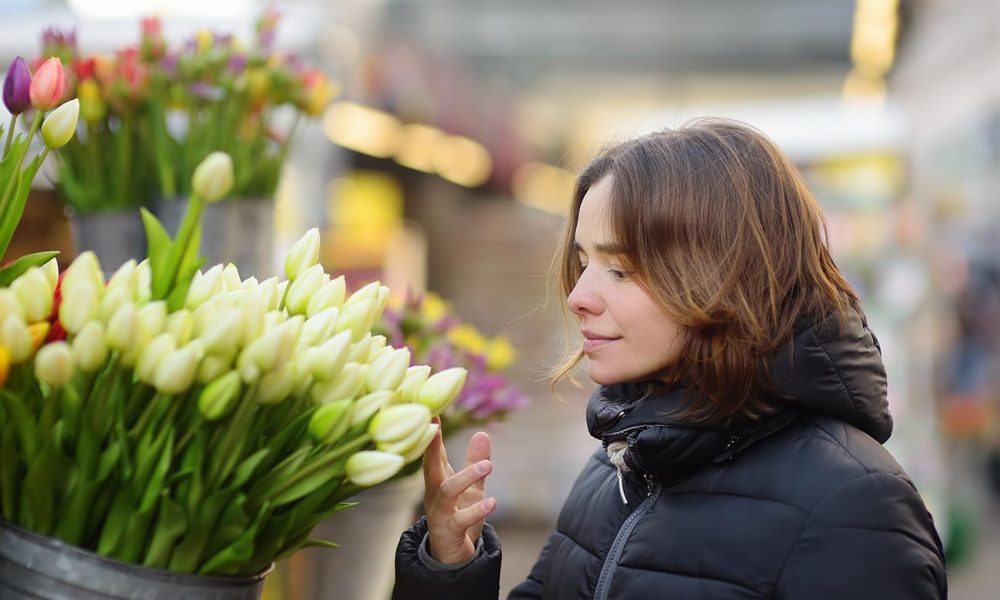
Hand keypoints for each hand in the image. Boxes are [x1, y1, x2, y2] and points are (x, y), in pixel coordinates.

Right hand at [422, 418, 495, 564]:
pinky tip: (491, 502)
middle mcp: (434, 493)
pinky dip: (476, 511)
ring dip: (466, 477)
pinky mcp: (448, 531)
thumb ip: (474, 462)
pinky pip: (460, 520)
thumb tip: (482, 433)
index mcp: (438, 480)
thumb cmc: (458, 516)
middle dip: (431, 446)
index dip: (433, 432)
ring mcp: (439, 513)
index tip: (432, 410)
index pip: (434, 452)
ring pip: (447, 491)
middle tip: (435, 425)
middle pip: (430, 466)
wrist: (452, 556)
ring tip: (488, 466)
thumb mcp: (471, 487)